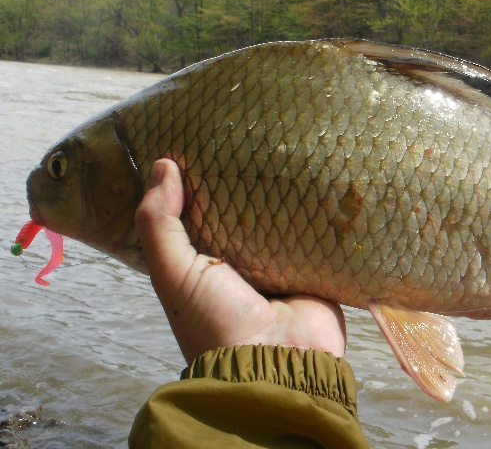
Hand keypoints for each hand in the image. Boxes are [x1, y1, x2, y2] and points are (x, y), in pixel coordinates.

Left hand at [134, 158, 346, 363]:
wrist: (276, 363)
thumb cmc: (215, 322)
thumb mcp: (175, 273)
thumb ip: (160, 224)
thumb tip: (163, 164)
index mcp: (208, 262)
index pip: (203, 212)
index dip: (200, 181)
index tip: (204, 140)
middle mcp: (245, 261)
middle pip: (246, 211)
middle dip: (248, 180)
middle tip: (255, 133)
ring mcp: (284, 264)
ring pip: (284, 218)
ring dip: (287, 192)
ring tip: (292, 144)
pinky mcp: (318, 267)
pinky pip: (320, 233)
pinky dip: (321, 212)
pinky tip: (325, 175)